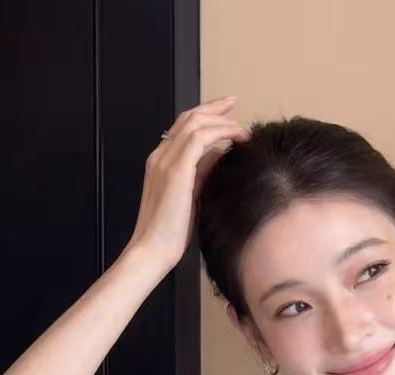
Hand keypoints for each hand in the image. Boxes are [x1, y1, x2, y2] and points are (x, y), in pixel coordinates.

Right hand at [125, 95, 250, 273]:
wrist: (152, 250)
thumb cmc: (169, 234)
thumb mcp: (189, 197)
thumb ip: (200, 174)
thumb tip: (218, 157)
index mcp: (160, 162)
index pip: (183, 127)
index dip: (205, 115)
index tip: (226, 112)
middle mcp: (160, 156)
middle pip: (188, 117)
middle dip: (214, 108)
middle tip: (234, 104)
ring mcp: (165, 160)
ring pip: (195, 123)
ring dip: (222, 122)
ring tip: (242, 130)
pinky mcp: (175, 170)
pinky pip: (200, 139)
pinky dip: (220, 133)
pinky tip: (235, 139)